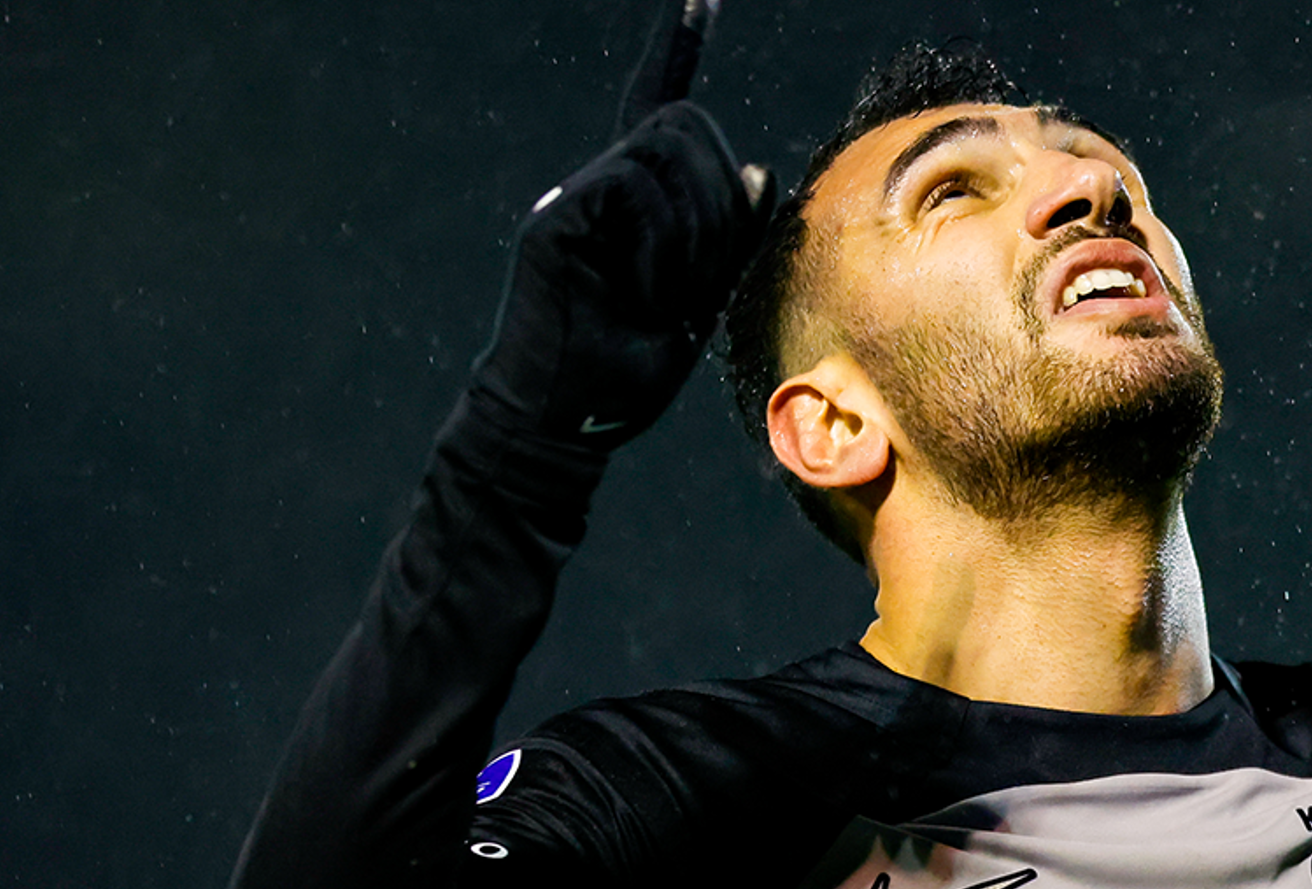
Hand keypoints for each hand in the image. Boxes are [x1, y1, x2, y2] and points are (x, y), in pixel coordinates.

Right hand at [468, 0, 773, 452]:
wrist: (570, 419)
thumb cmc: (631, 367)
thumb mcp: (701, 297)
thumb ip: (727, 236)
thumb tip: (755, 170)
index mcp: (639, 198)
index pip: (660, 103)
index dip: (679, 45)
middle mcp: (603, 184)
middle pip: (688, 127)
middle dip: (719, 200)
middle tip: (696, 279)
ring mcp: (577, 196)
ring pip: (669, 153)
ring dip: (694, 231)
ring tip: (663, 292)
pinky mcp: (556, 218)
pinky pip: (635, 190)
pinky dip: (658, 245)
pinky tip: (637, 291)